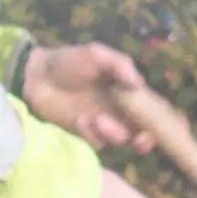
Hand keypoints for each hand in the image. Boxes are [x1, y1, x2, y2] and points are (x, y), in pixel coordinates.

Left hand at [19, 39, 158, 150]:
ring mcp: (103, 124)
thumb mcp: (95, 54)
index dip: (160, 121)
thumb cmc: (68, 61)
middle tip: (138, 141)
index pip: (152, 109)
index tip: (159, 128)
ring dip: (114, 134)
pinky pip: (97, 143)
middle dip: (144, 140)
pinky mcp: (85, 134)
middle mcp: (120, 110)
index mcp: (127, 91)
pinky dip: (92, 134)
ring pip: (120, 139)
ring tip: (97, 119)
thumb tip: (139, 82)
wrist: (36, 76)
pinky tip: (80, 120)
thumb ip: (119, 64)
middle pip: (142, 131)